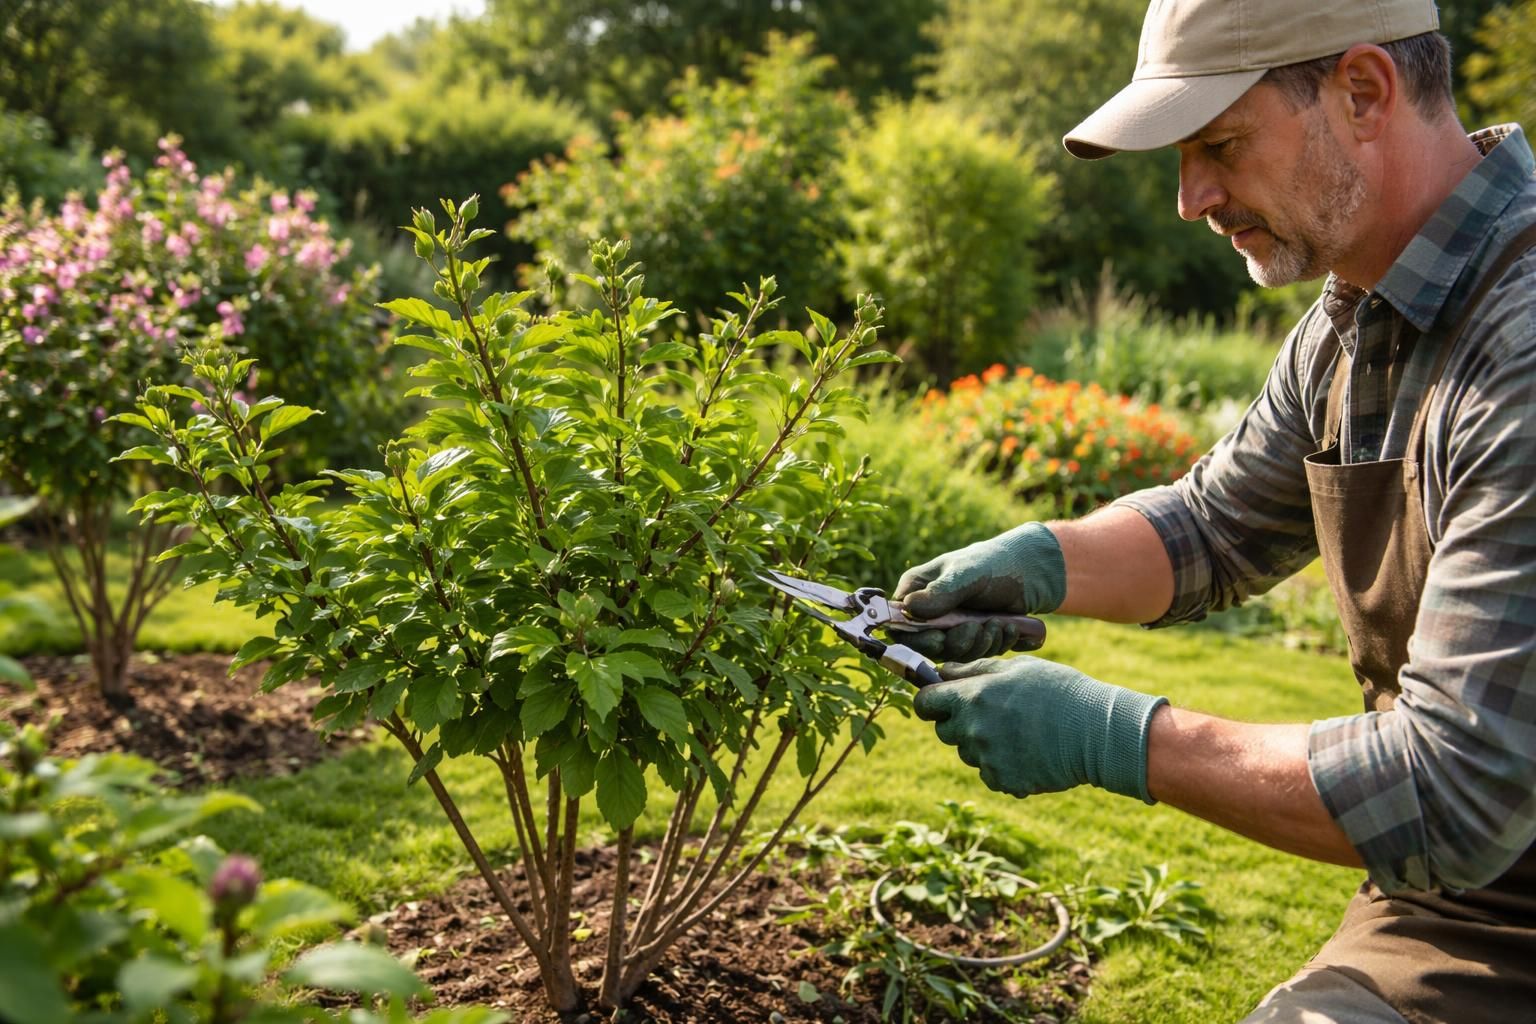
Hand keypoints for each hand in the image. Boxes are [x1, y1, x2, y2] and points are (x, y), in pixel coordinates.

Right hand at [893, 523, 1065, 660]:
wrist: (1031, 572)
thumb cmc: (994, 563)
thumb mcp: (967, 574)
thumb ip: (940, 593)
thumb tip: (908, 607)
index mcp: (917, 591)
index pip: (900, 623)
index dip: (915, 637)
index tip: (938, 638)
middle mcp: (930, 612)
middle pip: (928, 645)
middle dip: (955, 642)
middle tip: (976, 628)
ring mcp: (952, 627)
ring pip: (954, 654)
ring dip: (979, 644)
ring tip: (997, 624)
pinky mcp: (973, 639)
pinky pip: (977, 655)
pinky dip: (994, 645)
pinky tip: (1008, 628)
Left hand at [913, 656, 1166, 801]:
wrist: (1096, 732)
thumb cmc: (1059, 690)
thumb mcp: (1017, 668)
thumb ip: (975, 670)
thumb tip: (944, 672)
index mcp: (971, 697)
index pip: (925, 703)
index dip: (932, 701)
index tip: (943, 700)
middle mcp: (972, 730)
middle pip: (944, 731)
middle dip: (959, 723)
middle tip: (993, 714)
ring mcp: (986, 759)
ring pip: (968, 753)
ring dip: (983, 744)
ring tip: (1019, 732)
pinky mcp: (1002, 781)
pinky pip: (989, 774)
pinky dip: (1003, 766)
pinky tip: (1029, 753)